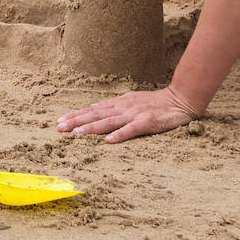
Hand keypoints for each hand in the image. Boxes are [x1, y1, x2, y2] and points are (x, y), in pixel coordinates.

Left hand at [57, 87, 198, 142]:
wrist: (179, 99)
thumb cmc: (155, 102)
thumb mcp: (130, 100)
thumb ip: (114, 106)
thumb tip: (95, 108)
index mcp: (118, 103)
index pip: (92, 109)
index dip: (76, 115)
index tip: (60, 121)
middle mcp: (122, 107)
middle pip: (95, 114)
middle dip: (76, 121)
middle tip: (59, 128)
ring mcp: (134, 114)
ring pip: (109, 122)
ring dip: (92, 127)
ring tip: (77, 133)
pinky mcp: (147, 122)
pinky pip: (131, 130)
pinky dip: (119, 135)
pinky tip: (109, 141)